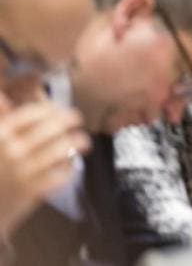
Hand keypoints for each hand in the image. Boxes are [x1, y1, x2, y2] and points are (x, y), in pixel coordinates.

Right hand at [0, 96, 88, 234]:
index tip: (60, 109)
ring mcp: (23, 171)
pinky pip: (61, 174)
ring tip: (83, 142)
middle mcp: (11, 150)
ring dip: (78, 142)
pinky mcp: (32, 192)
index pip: (35, 112)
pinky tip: (71, 164)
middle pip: (54, 126)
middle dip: (71, 120)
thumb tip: (5, 99)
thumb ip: (0, 121)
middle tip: (78, 119)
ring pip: (62, 149)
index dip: (53, 108)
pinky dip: (69, 167)